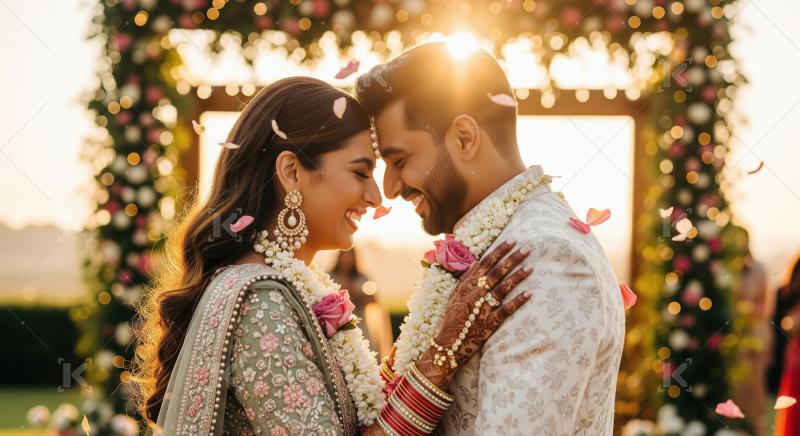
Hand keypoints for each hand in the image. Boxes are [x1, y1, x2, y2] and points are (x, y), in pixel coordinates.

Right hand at [416, 240, 532, 387]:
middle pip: (496, 272)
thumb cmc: (451, 319)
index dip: (499, 251)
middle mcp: (474, 294)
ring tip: (531, 267)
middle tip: (527, 248)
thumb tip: (477, 262)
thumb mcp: (455, 295)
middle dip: (512, 258)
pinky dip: (518, 301)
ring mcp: (482, 308)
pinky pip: (506, 310)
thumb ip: (466, 279)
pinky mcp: (489, 323)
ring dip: (517, 276)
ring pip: (502, 288)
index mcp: (465, 285)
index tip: (512, 241)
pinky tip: (530, 293)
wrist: (448, 346)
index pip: (484, 263)